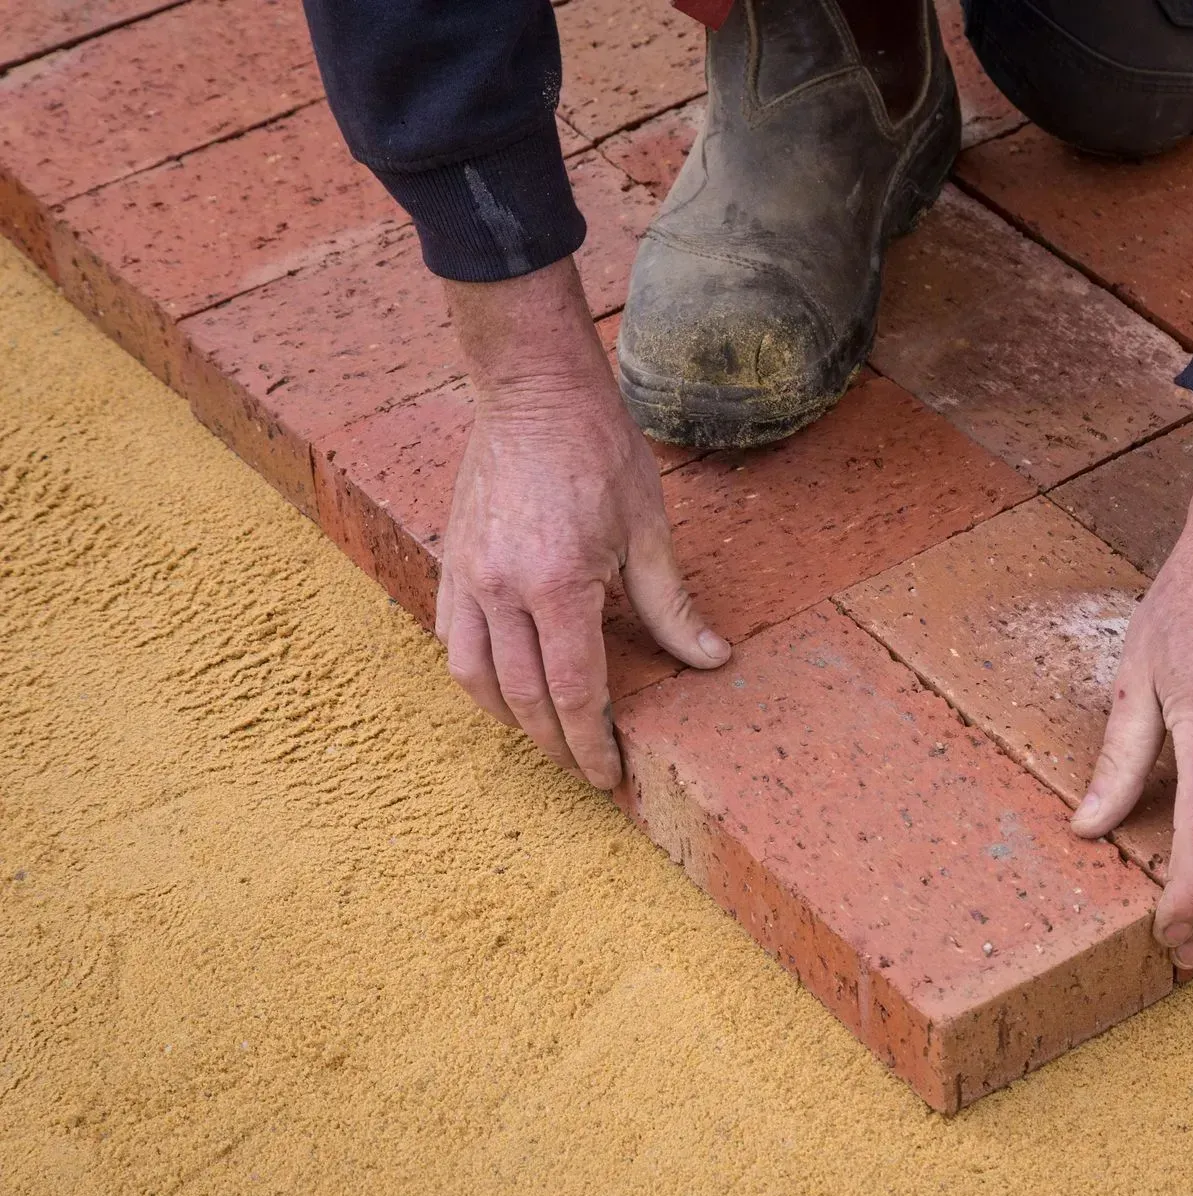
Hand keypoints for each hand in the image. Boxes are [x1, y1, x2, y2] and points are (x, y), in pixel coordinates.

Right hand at [435, 258, 729, 788]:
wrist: (533, 392)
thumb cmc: (598, 451)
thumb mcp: (648, 530)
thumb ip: (672, 606)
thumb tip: (711, 659)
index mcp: (558, 583)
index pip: (572, 691)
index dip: (591, 742)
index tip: (609, 774)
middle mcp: (501, 588)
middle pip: (524, 698)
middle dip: (557, 744)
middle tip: (586, 769)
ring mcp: (467, 577)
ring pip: (475, 679)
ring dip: (512, 720)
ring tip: (547, 737)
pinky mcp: (450, 563)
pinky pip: (452, 642)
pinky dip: (477, 678)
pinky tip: (506, 689)